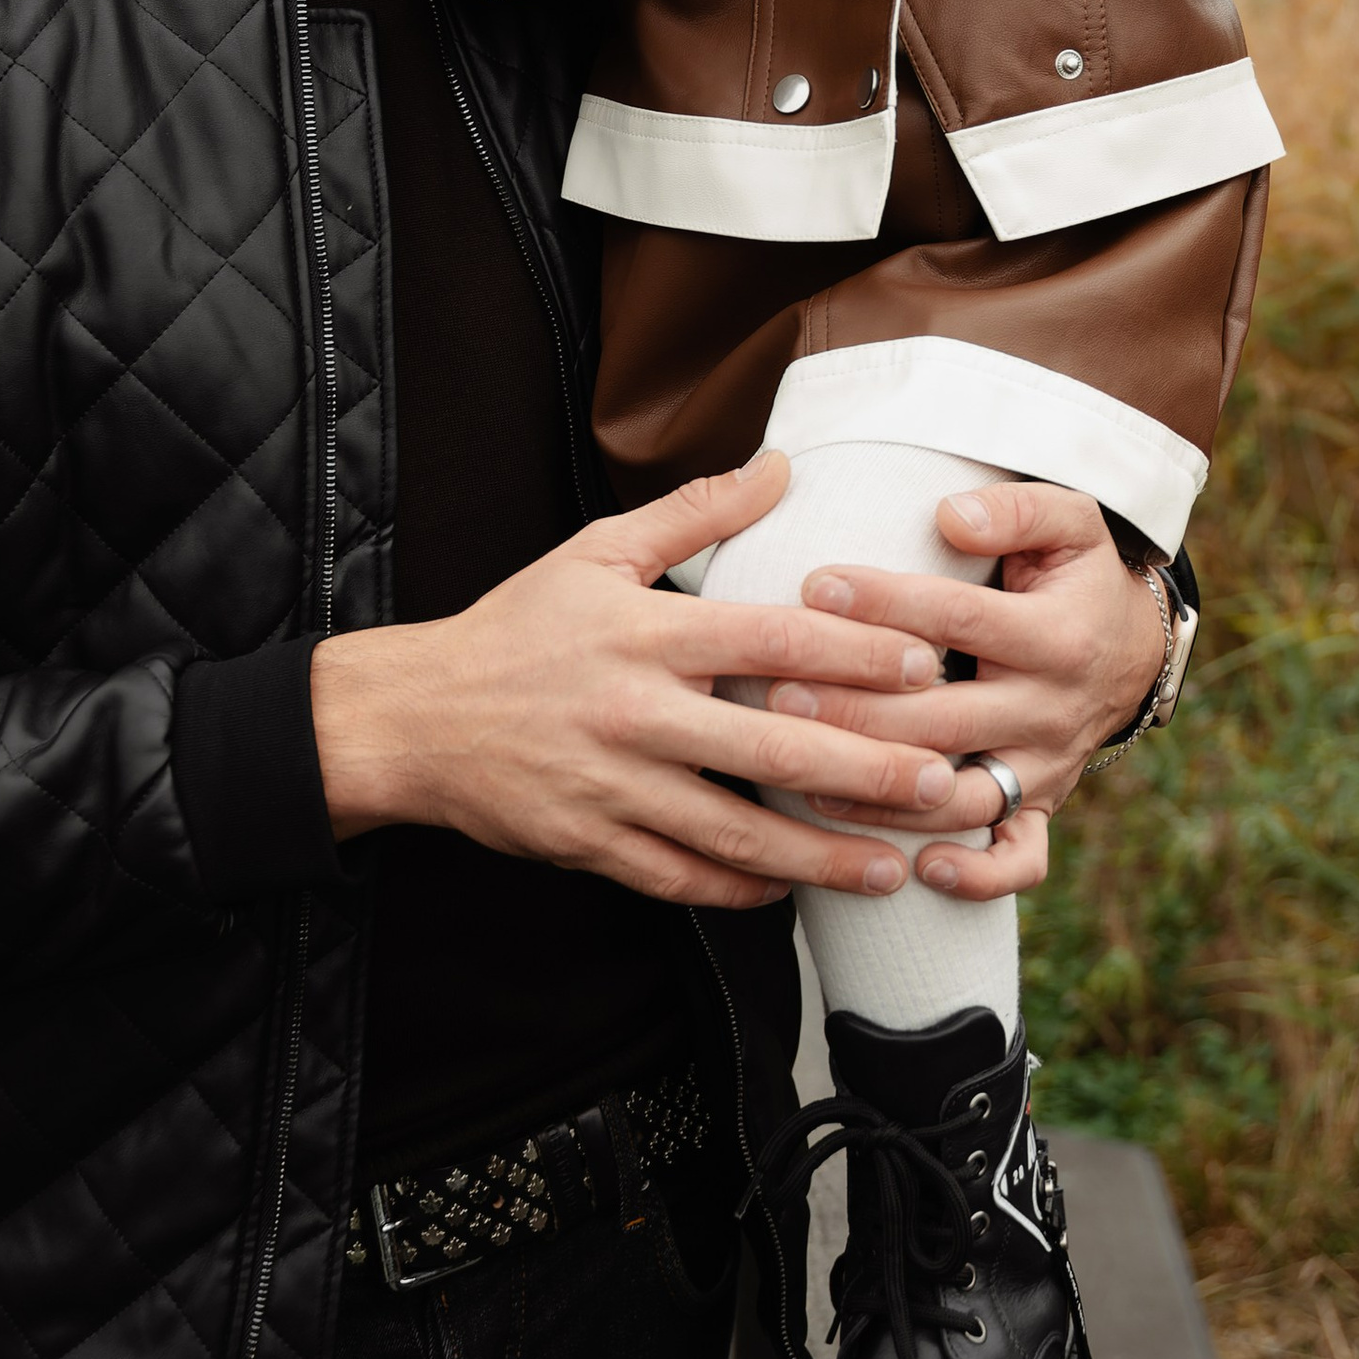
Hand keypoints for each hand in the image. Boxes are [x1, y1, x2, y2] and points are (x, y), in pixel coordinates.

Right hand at [312, 454, 982, 908]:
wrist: (413, 718)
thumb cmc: (515, 629)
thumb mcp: (596, 552)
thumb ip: (694, 515)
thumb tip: (780, 467)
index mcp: (646, 635)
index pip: (772, 644)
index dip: (857, 655)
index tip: (927, 666)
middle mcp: (636, 715)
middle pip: (773, 751)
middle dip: (869, 772)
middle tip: (945, 784)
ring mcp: (614, 790)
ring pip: (738, 836)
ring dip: (823, 857)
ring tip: (891, 868)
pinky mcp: (591, 845)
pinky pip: (681, 878)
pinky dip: (741, 890)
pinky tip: (791, 891)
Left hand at [751, 484, 1168, 903]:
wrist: (1132, 647)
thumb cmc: (1076, 574)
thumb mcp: (1068, 521)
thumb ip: (1015, 508)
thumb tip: (949, 514)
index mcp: (1055, 635)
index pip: (959, 619)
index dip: (886, 603)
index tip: (815, 585)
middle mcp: (1050, 709)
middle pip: (946, 719)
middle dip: (857, 711)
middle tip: (776, 694)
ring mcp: (1047, 766)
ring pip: (964, 797)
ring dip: (885, 795)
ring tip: (809, 779)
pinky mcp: (1044, 807)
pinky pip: (1020, 859)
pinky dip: (978, 877)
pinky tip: (919, 870)